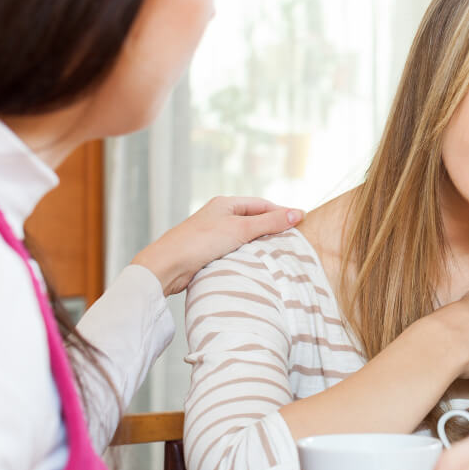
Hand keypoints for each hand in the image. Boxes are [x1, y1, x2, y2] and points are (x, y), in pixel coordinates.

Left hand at [131, 196, 302, 295]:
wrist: (167, 266)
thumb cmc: (199, 242)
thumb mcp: (240, 229)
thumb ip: (269, 222)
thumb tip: (297, 213)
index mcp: (226, 203)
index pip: (262, 205)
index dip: (281, 212)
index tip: (300, 223)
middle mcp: (220, 216)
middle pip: (255, 220)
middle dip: (273, 229)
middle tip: (294, 241)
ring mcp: (214, 234)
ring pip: (246, 237)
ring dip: (261, 244)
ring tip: (280, 253)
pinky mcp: (210, 252)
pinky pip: (236, 250)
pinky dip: (248, 255)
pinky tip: (257, 264)